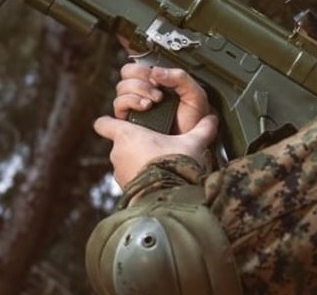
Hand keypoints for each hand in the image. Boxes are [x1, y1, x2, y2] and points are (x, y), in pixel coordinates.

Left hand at [94, 113, 218, 186]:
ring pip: (125, 163)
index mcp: (127, 135)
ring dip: (138, 163)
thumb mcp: (193, 143)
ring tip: (159, 166)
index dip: (109, 122)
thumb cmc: (177, 164)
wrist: (171, 197)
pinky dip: (140, 179)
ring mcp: (119, 174)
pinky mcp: (124, 190)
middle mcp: (117, 153)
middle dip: (135, 145)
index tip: (120, 123)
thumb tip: (213, 119)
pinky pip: (130, 180)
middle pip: (119, 143)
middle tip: (156, 147)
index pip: (103, 123)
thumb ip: (202, 129)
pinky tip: (158, 181)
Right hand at [113, 63, 210, 133]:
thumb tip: (156, 71)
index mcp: (160, 81)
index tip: (156, 74)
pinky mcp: (128, 119)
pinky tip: (145, 107)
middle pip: (127, 71)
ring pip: (122, 87)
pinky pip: (118, 104)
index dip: (144, 65)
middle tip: (158, 89)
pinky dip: (130, 101)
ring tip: (155, 101)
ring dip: (139, 90)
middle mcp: (144, 90)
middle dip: (141, 77)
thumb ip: (180, 77)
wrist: (190, 142)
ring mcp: (135, 104)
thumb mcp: (195, 94)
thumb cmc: (194, 121)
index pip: (141, 63)